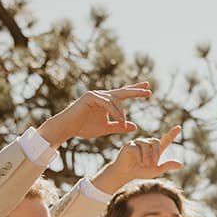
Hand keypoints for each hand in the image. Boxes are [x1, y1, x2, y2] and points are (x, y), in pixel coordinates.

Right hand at [36, 82, 150, 147]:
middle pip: (122, 92)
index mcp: (107, 101)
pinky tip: (118, 119)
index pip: (123, 94)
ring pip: (115, 101)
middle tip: (148, 91)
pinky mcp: (90, 96)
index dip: (135, 90)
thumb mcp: (106, 128)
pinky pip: (107, 103)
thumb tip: (135, 126)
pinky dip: (114, 111)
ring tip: (123, 123)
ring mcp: (95, 94)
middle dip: (136, 91)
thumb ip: (120, 126)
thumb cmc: (84, 127)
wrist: (68, 128)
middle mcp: (102, 95)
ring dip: (121, 113)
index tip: (148, 88)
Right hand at [94, 125, 182, 193]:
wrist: (126, 173)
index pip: (165, 139)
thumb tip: (181, 164)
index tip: (179, 127)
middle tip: (154, 163)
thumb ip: (167, 166)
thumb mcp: (155, 170)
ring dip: (147, 157)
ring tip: (144, 164)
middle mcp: (147, 143)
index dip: (172, 134)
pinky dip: (139, 157)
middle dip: (156, 152)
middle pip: (156, 141)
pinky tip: (138, 162)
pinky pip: (137, 148)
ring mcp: (138, 143)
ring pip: (146, 145)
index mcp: (155, 149)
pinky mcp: (129, 145)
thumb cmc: (141, 171)